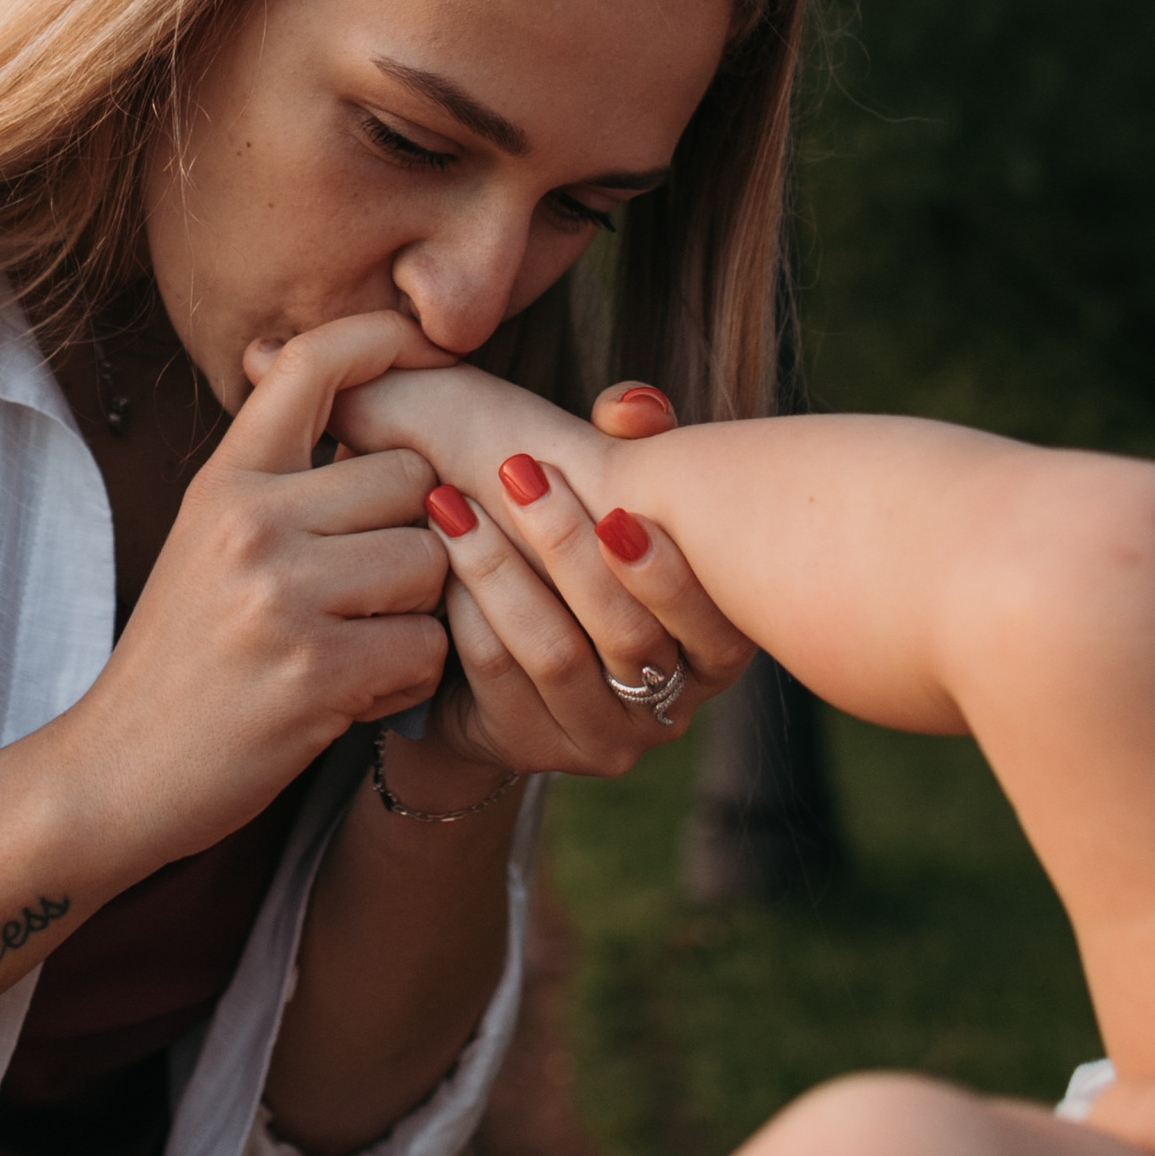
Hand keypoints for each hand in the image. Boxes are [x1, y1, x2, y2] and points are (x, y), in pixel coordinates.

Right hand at [76, 311, 450, 860]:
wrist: (118, 771)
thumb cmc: (185, 654)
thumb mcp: (209, 536)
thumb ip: (280, 472)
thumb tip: (363, 385)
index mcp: (225, 480)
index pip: (311, 366)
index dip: (381, 338)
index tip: (423, 344)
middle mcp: (250, 522)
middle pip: (412, 479)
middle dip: (411, 533)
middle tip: (362, 589)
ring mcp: (281, 596)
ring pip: (430, 562)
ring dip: (415, 613)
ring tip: (356, 644)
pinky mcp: (314, 673)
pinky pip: (426, 647)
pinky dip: (406, 679)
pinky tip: (354, 693)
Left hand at [325, 361, 751, 780]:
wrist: (507, 645)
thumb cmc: (581, 548)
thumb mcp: (615, 490)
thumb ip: (635, 445)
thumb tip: (633, 406)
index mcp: (714, 647)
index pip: (714, 627)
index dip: (666, 572)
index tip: (616, 511)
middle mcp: (669, 707)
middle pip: (625, 635)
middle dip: (566, 547)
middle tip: (518, 472)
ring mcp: (601, 739)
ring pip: (554, 655)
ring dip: (500, 570)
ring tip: (451, 503)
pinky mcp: (531, 749)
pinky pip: (496, 679)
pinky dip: (468, 612)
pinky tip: (439, 559)